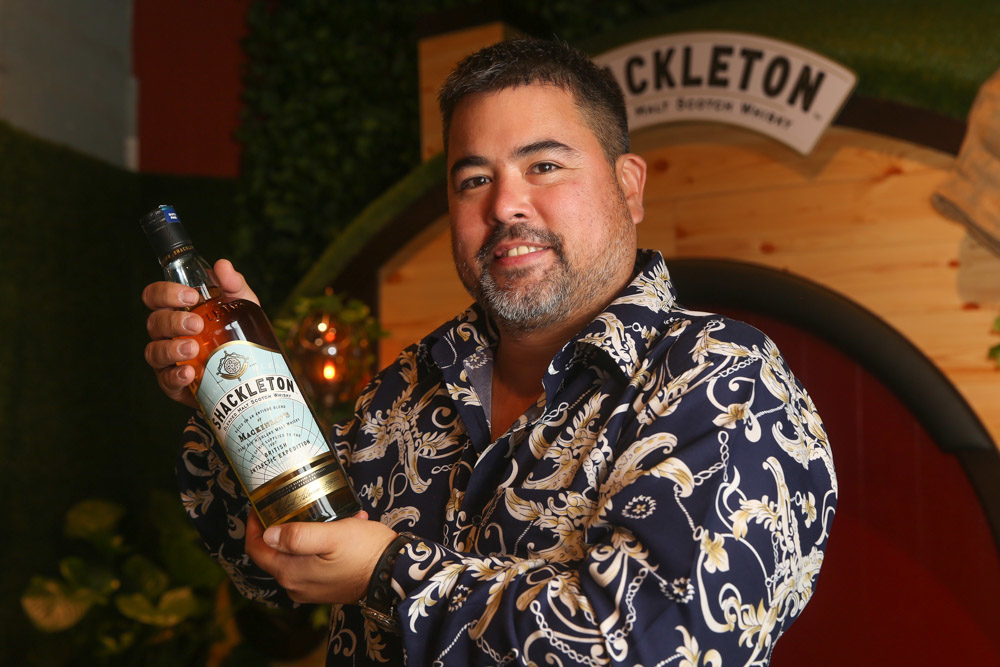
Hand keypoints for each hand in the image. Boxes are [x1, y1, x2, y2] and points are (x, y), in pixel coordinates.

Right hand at [142, 259, 257, 406]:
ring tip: (193, 349)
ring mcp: (168, 359)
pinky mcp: (174, 383)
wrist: (247, 370)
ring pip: (154, 351)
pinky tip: (190, 372)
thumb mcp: (241, 305)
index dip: (166, 293)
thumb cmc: (236, 331)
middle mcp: (167, 333)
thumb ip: (233, 284)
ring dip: (172, 348)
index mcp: (177, 310)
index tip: (191, 296)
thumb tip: (222, 265)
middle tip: (197, 325)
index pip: (156, 296)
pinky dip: (176, 376)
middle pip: (154, 322)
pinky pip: (166, 380)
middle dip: (173, 321)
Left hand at [245, 511, 397, 604]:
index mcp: (290, 572)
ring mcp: (309, 589)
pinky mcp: (324, 588)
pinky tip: (340, 530)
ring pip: (293, 557)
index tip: (261, 505)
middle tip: (294, 503)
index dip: (254, 526)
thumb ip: (297, 535)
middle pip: (273, 553)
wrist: (394, 575)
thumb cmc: (365, 551)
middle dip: (281, 526)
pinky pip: (310, 563)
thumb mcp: (332, 535)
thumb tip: (268, 534)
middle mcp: (294, 585)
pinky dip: (319, 545)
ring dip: (304, 534)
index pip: (255, 549)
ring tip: (327, 514)